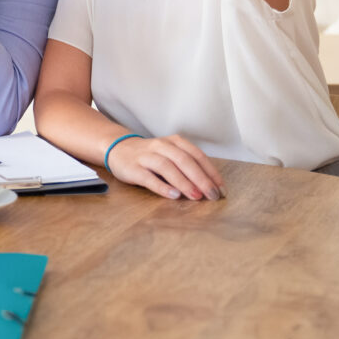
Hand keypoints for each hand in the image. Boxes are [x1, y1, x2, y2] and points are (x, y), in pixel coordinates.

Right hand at [107, 134, 225, 200]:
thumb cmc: (150, 156)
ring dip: (183, 182)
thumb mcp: (170, 154)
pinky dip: (162, 187)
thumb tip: (210, 186)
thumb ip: (187, 165)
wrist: (117, 148)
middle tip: (212, 195)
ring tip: (195, 196)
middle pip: (184, 160)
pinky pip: (148, 177)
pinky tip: (173, 195)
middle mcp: (160, 146)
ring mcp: (145, 156)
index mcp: (174, 142)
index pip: (196, 155)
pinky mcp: (132, 168)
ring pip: (167, 167)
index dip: (211, 172)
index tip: (221, 188)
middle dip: (200, 179)